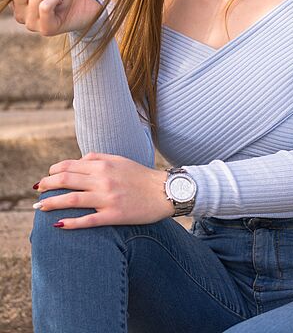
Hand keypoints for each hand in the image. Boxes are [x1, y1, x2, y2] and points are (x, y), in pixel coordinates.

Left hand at [33, 152, 174, 228]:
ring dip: (52, 203)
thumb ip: (99, 158)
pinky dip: (71, 223)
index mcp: (104, 165)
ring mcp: (108, 198)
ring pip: (72, 200)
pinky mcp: (114, 215)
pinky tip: (58, 225)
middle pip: (66, 181)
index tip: (47, 178)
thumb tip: (79, 161)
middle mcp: (103, 180)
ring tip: (40, 208)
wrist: (165, 191)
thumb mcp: (120, 160)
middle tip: (37, 191)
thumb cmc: (142, 176)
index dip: (53, 171)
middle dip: (47, 186)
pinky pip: (88, 220)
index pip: (69, 166)